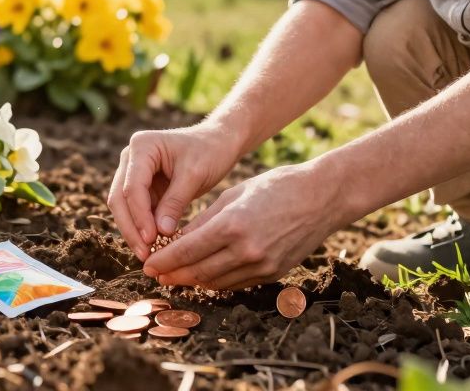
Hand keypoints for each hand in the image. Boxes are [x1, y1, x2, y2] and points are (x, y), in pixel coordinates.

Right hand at [106, 122, 242, 260]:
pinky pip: (137, 210)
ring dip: (134, 231)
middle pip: (120, 198)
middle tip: (145, 254)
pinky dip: (143, 227)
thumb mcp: (194, 175)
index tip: (151, 240)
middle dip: (131, 228)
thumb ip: (175, 202)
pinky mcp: (142, 186)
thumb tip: (159, 233)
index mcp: (142, 146)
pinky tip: (153, 246)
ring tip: (148, 255)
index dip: (140, 216)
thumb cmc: (209, 152)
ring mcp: (134, 172)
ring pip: (124, 207)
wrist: (219, 143)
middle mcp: (131, 157)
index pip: (133, 187)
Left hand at [141, 161, 340, 289]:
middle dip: (174, 275)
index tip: (148, 264)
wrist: (322, 197)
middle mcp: (247, 250)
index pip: (187, 250)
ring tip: (175, 277)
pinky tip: (204, 276)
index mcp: (233, 225)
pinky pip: (236, 283)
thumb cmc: (276, 186)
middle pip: (198, 272)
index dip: (164, 260)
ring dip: (193, 281)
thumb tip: (176, 239)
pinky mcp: (273, 273)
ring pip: (216, 282)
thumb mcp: (234, 195)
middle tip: (155, 275)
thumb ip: (204, 220)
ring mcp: (262, 265)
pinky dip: (216, 281)